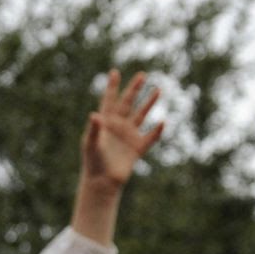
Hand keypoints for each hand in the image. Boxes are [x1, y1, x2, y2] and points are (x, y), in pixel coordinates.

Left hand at [80, 69, 163, 189]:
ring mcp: (128, 136)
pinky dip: (157, 131)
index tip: (114, 71)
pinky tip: (163, 122)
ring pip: (141, 115)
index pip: (109, 101)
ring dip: (149, 103)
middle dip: (134, 89)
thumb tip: (94, 114)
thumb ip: (94, 129)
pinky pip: (150, 137)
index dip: (112, 87)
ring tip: (158, 90)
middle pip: (127, 103)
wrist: (102, 182)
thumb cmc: (92, 162)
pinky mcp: (137, 148)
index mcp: (105, 123)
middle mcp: (118, 127)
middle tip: (142, 74)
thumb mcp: (91, 143)